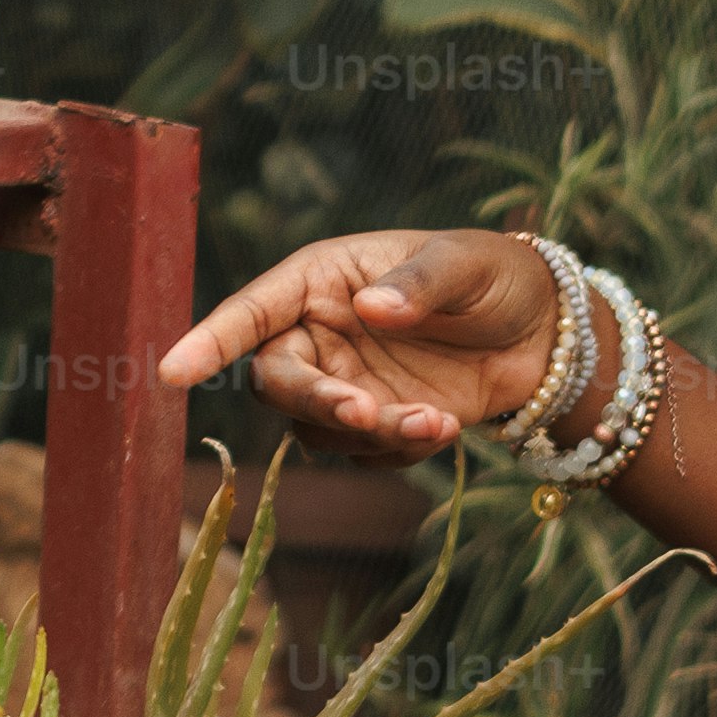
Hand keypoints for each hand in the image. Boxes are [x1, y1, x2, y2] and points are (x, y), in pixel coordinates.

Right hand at [160, 228, 570, 453]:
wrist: (543, 335)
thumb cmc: (494, 277)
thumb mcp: (465, 264)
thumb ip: (419, 283)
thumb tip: (371, 310)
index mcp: (322, 278)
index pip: (251, 311)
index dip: (210, 340)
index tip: (173, 373)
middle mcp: (319, 332)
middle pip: (277, 381)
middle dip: (316, 401)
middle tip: (365, 412)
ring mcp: (343, 381)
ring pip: (318, 427)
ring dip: (372, 434)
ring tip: (439, 420)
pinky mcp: (373, 422)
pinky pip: (360, 452)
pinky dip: (397, 449)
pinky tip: (447, 427)